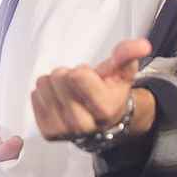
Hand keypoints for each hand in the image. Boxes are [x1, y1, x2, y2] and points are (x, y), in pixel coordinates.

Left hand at [32, 39, 153, 141]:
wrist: (103, 122)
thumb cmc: (110, 94)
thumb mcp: (121, 72)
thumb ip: (128, 55)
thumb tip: (141, 45)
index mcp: (104, 109)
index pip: (78, 75)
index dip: (83, 71)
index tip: (91, 80)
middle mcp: (83, 124)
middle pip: (58, 78)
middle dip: (68, 76)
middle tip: (80, 87)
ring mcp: (64, 130)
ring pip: (44, 85)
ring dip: (55, 84)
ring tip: (70, 93)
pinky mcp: (48, 131)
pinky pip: (34, 95)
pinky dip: (45, 94)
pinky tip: (60, 101)